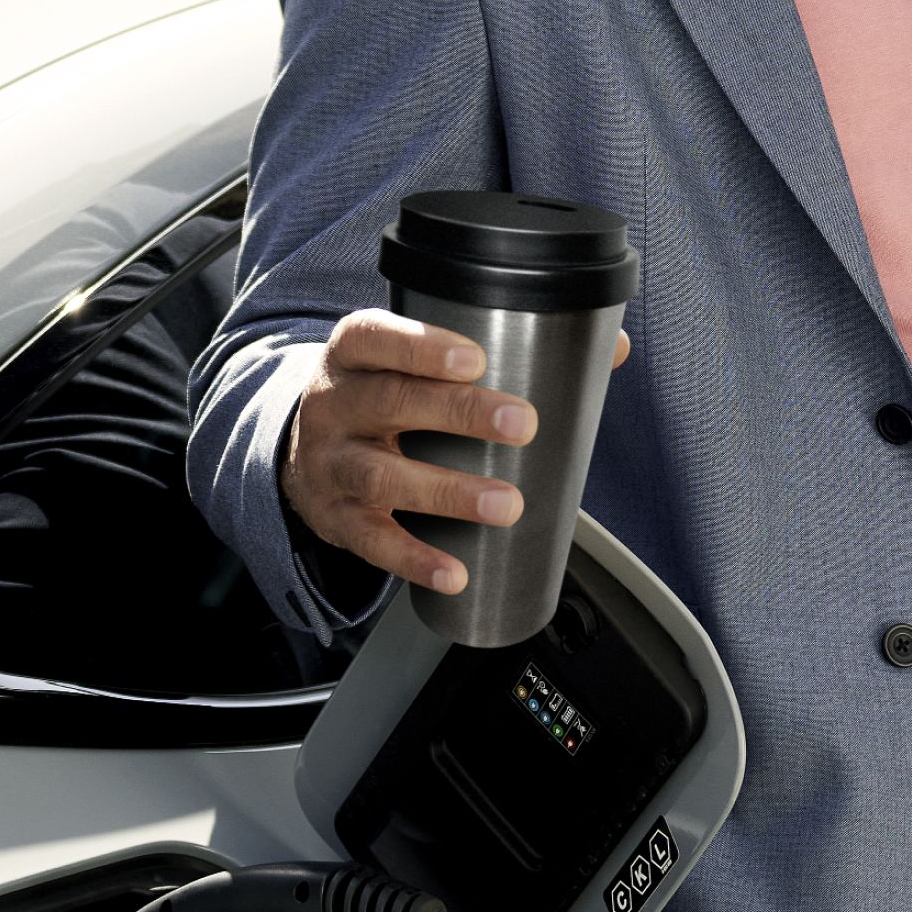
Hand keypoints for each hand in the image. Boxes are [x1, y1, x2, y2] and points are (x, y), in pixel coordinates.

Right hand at [280, 309, 628, 595]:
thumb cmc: (387, 396)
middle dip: (460, 413)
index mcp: (356, 354)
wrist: (303, 451)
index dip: (422, 346)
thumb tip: (609, 348)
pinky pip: (372, 542)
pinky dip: (413, 559)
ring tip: (507, 505)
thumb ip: (510, 348)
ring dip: (448, 492)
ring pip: (382, 475)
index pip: (378, 339)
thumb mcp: (416, 363)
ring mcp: (329, 463)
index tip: (478, 359)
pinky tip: (454, 572)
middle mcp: (335, 404)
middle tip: (525, 425)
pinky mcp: (334, 518)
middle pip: (392, 403)